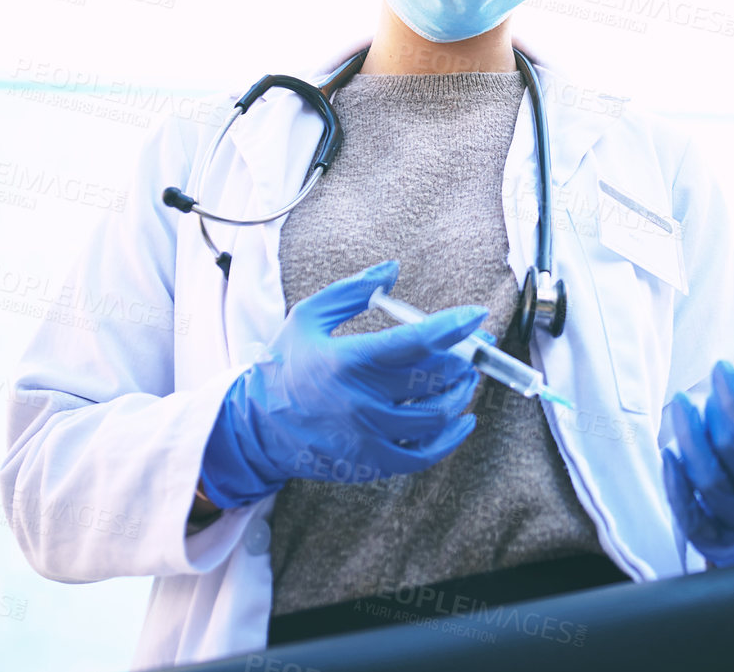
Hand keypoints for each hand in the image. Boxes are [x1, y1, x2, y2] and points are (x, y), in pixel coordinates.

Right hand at [200, 260, 485, 504]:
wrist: (257, 427)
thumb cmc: (286, 365)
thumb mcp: (307, 317)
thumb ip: (351, 292)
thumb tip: (392, 270)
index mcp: (345, 361)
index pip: (412, 343)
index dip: (450, 327)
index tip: (476, 314)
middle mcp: (359, 402)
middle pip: (431, 379)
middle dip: (463, 358)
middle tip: (475, 346)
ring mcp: (366, 437)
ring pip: (434, 417)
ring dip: (459, 393)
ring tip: (466, 377)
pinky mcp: (370, 463)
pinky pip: (423, 456)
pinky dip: (450, 439)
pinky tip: (460, 419)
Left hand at [662, 360, 733, 566]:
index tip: (721, 368)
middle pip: (733, 452)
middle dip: (712, 414)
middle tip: (701, 394)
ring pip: (711, 482)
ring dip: (690, 439)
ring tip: (681, 408)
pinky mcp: (717, 545)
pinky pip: (691, 517)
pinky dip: (676, 484)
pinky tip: (669, 456)